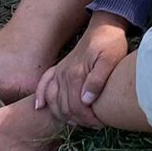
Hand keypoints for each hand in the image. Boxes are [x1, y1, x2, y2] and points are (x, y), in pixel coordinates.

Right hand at [34, 13, 128, 127]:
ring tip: (79, 121)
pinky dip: (41, 96)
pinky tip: (40, 107)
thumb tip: (86, 100)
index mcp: (76, 75)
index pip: (77, 107)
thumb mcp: (111, 59)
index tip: (101, 123)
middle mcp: (63, 75)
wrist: (104, 26)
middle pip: (64, 107)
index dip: (88, 119)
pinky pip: (44, 84)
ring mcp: (59, 71)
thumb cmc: (111, 42)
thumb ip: (98, 79)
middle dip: (79, 120)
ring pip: (53, 100)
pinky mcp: (59, 68)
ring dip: (63, 114)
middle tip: (95, 124)